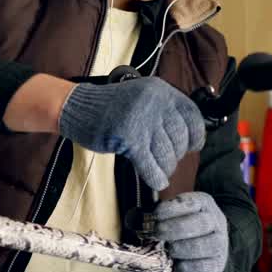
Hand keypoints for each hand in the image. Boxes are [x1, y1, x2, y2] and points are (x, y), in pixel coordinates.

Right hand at [57, 77, 204, 189]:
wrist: (76, 106)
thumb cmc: (108, 107)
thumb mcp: (141, 98)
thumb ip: (163, 112)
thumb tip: (188, 139)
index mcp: (160, 91)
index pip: (192, 116)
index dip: (195, 136)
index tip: (191, 146)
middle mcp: (154, 102)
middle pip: (179, 139)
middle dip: (174, 155)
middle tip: (165, 160)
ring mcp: (141, 119)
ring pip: (166, 155)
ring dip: (164, 168)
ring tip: (156, 169)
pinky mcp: (128, 137)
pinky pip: (150, 165)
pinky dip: (155, 177)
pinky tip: (155, 180)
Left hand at [150, 192, 228, 271]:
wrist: (205, 245)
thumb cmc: (182, 226)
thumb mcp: (170, 214)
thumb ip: (152, 215)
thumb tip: (132, 220)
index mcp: (202, 203)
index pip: (187, 203)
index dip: (168, 210)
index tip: (153, 217)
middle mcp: (215, 220)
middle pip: (197, 224)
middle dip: (172, 230)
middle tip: (156, 234)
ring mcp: (220, 242)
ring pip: (203, 246)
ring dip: (180, 249)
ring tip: (168, 250)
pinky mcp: (218, 263)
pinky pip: (204, 267)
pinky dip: (187, 268)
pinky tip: (177, 265)